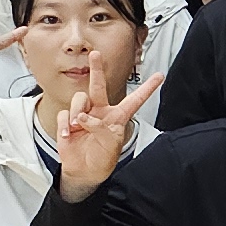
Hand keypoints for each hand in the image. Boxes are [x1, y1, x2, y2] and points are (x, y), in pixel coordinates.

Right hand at [49, 70, 165, 196]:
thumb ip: (100, 129)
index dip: (148, 88)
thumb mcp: (111, 145)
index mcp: (117, 116)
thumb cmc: (102, 158)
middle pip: (98, 86)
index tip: (160, 75)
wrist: (84, 171)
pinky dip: (65, 124)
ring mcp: (84, 114)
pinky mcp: (69, 120)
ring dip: (78, 111)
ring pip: (79, 99)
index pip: (135, 99)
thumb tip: (83, 118)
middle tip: (96, 55)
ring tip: (79, 125)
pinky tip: (68, 134)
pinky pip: (65, 113)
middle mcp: (101, 111)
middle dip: (96, 69)